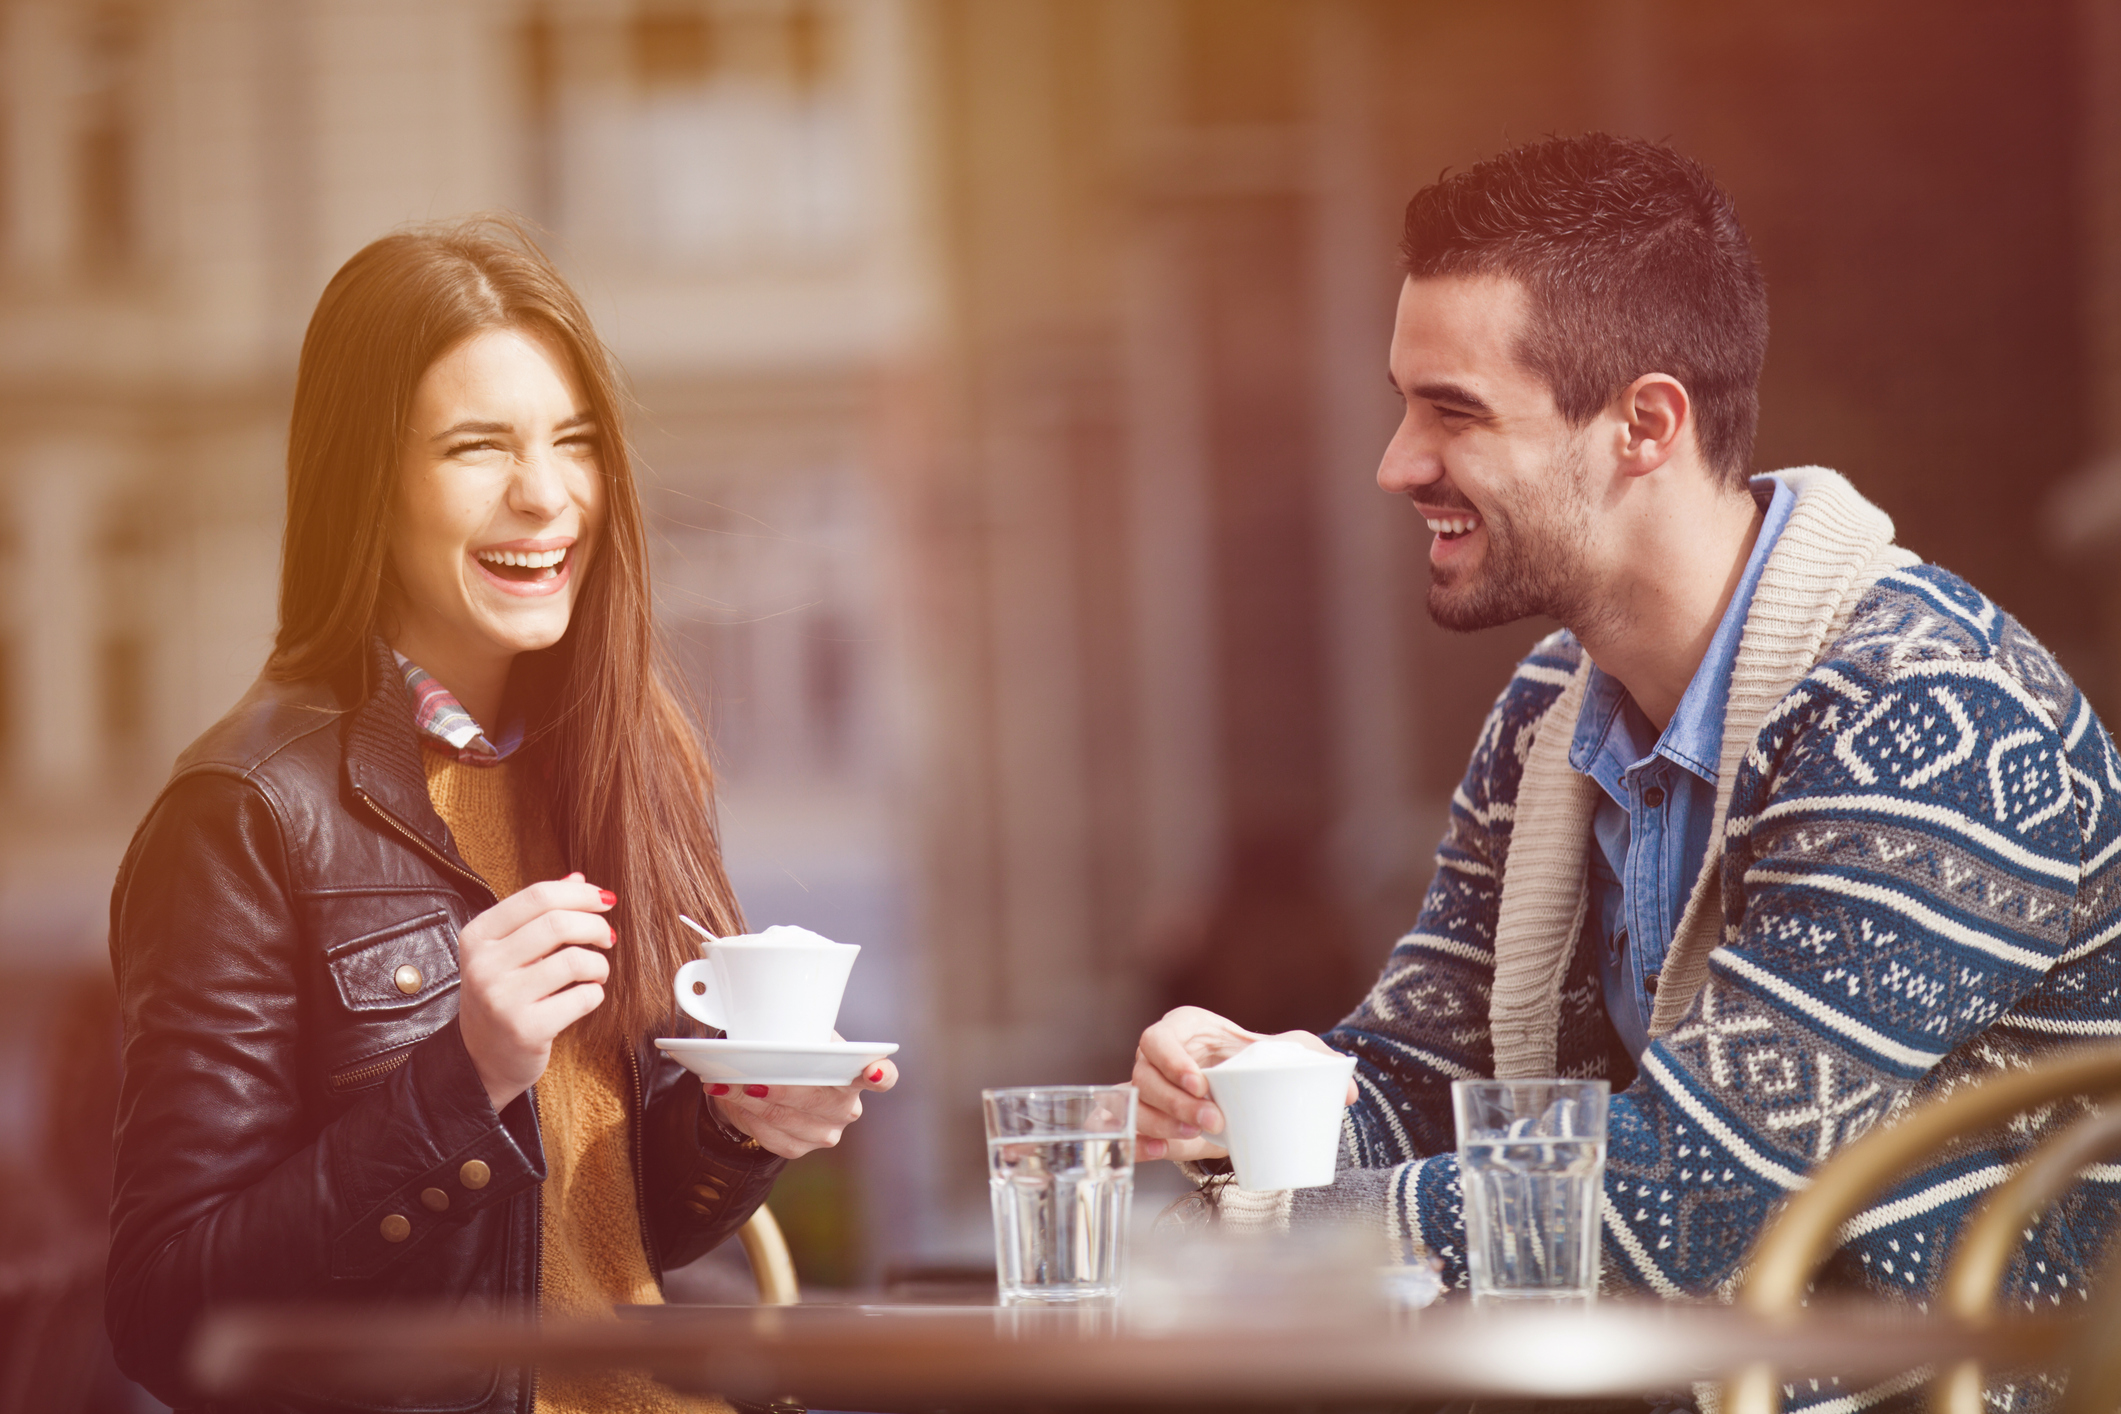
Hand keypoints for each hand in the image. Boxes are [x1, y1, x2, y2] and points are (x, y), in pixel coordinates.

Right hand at [457, 872, 614, 1112]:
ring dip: (598, 964)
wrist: (482, 1058)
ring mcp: (502, 999)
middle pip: (558, 923)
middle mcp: (484, 965)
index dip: (580, 894)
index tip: (605, 900)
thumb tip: (580, 879)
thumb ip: (539, 913)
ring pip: (574, 961)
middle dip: (595, 926)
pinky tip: (586, 996)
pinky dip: (595, 993)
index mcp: (478, 935)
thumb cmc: (503, 995)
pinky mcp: (525, 1029)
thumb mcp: (508, 950)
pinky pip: (581, 998)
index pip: (538, 896)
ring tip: (596, 971)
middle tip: (607, 937)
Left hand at [707, 1045, 897, 1159]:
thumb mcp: (803, 1036)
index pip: (884, 1077)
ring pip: (785, 1118)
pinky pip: (769, 1134)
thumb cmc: (796, 1053)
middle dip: (782, 1088)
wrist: (776, 1084)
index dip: (880, 1075)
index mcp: (857, 1074)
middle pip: (817, 1099)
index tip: (872, 1072)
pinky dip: (746, 1114)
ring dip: (751, 1099)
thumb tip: (769, 1030)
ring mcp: (826, 1132)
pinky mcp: (800, 1148)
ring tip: (728, 1082)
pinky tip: (731, 1096)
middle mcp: (848, 1107)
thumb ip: (799, 1033)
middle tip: (753, 1076)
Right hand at [1131, 1007, 1354, 1161]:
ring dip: (1161, 1123)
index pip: (1157, 1040)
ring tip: (1194, 1136)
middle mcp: (1152, 1059)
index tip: (1202, 1082)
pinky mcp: (1144, 1120)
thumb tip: (1349, 1092)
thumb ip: (1312, 1057)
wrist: (1234, 1085)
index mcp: (1177, 1031)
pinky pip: (1130, 1131)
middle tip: (1213, 1120)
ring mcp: (1144, 1091)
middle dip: (1175, 1102)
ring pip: (1137, 1106)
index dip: (1172, 1061)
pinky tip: (1160, 1150)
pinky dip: (1141, 1142)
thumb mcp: (1278, 1050)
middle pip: (1145, 1078)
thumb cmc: (1249, 1058)